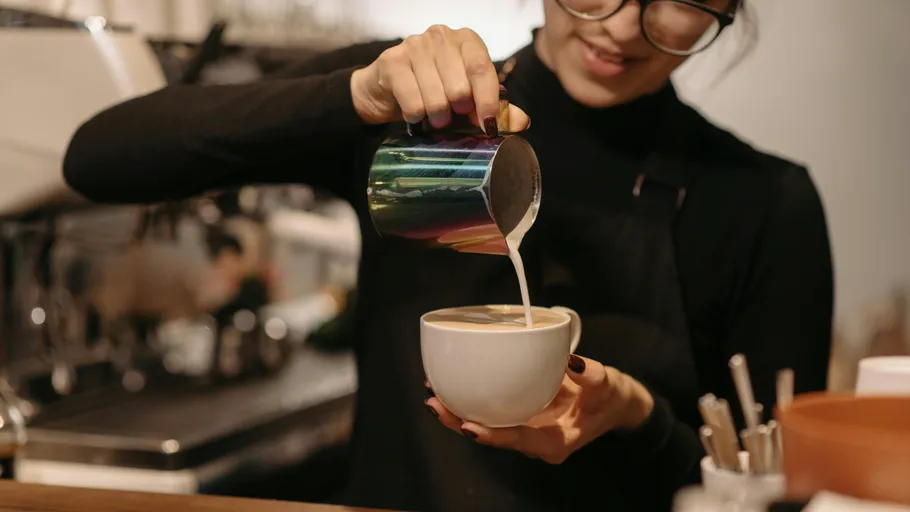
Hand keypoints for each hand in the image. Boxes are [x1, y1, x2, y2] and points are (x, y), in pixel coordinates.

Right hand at [350, 25, 529, 133]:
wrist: (386, 90)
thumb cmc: (432, 92)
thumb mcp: (466, 100)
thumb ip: (494, 108)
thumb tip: (522, 122)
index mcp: (466, 40)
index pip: (482, 69)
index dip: (487, 100)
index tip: (488, 125)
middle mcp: (441, 36)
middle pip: (460, 86)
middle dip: (458, 111)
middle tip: (451, 117)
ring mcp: (415, 45)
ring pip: (436, 97)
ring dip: (436, 117)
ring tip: (433, 118)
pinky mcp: (392, 61)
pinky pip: (413, 101)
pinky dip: (415, 116)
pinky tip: (414, 114)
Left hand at [425, 355, 654, 463]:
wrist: (618, 405)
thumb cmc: (612, 398)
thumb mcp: (608, 385)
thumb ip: (592, 376)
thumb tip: (572, 363)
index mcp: (554, 442)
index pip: (517, 440)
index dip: (492, 435)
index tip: (467, 426)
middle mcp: (535, 440)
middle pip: (493, 436)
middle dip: (461, 423)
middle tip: (435, 405)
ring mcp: (527, 430)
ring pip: (488, 426)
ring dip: (459, 413)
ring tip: (433, 396)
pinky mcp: (523, 415)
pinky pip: (494, 412)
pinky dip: (473, 401)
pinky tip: (453, 385)